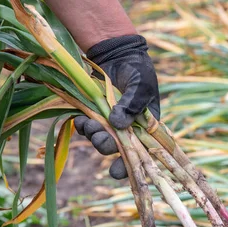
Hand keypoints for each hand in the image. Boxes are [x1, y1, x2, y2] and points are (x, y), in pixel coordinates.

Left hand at [76, 34, 159, 179]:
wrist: (119, 53)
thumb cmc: (138, 70)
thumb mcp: (141, 85)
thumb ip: (132, 105)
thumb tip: (118, 125)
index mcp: (147, 129)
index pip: (142, 154)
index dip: (130, 167)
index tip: (117, 172)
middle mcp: (129, 131)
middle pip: (117, 150)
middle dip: (107, 147)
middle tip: (101, 139)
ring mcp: (110, 124)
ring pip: (100, 140)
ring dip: (94, 136)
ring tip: (90, 124)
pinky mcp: (95, 115)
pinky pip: (86, 128)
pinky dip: (82, 126)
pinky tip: (81, 119)